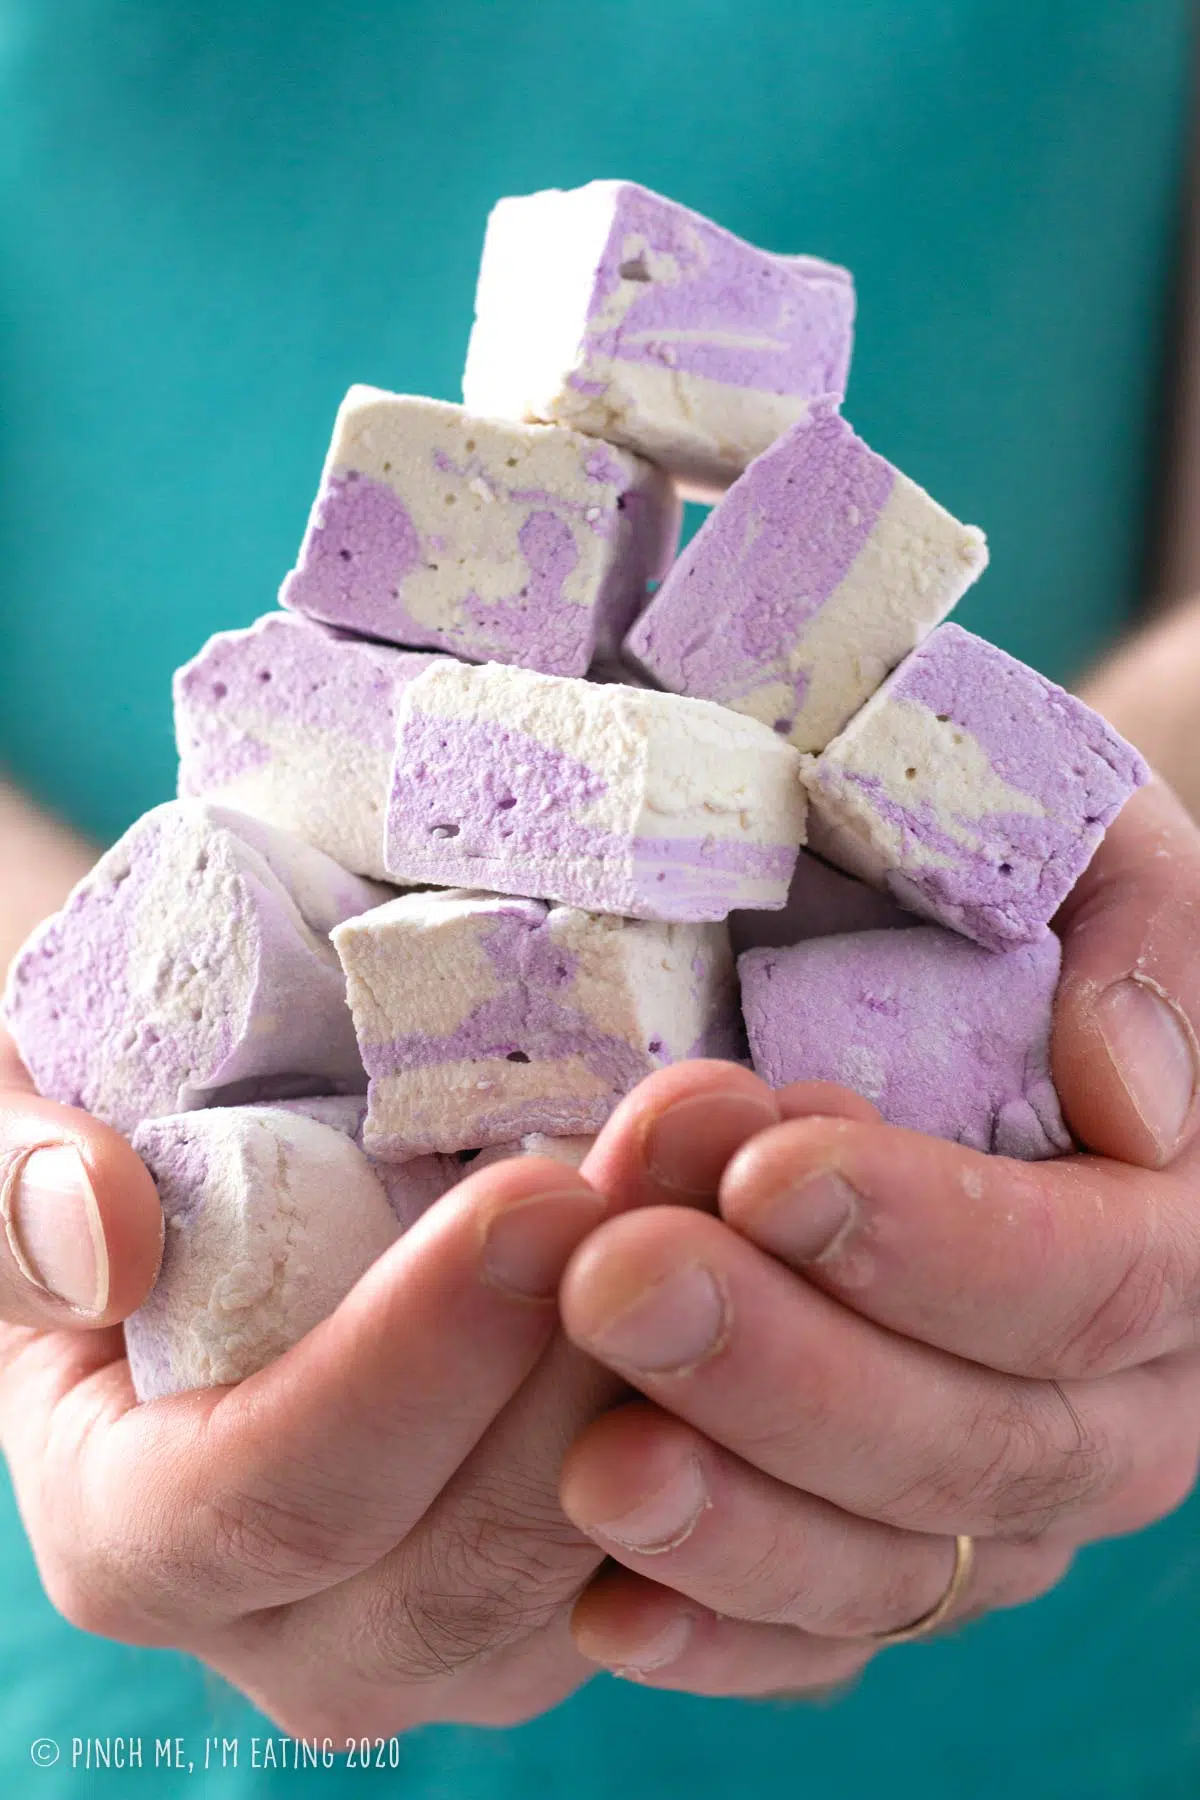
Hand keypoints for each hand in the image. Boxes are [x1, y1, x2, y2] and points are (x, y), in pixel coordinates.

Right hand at [0, 1042, 794, 1734]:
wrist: (213, 1178)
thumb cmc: (104, 1147)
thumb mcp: (3, 1136)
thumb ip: (8, 1191)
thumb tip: (101, 1235)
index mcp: (142, 1531)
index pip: (277, 1501)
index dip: (413, 1363)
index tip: (538, 1198)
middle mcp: (307, 1622)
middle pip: (477, 1555)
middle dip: (601, 1348)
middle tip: (696, 1143)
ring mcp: (467, 1616)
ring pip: (618, 1559)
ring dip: (714, 1357)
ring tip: (769, 1159)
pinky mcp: (589, 1573)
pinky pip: (705, 1534)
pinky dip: (771, 1389)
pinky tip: (810, 1225)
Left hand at [553, 779, 1199, 1696]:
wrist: (959, 972)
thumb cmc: (1018, 895)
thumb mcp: (1095, 849)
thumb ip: (1143, 939)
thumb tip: (1132, 1097)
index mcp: (1178, 1234)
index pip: (1104, 1274)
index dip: (941, 1239)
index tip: (766, 1167)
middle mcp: (1115, 1396)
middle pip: (991, 1441)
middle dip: (795, 1374)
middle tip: (621, 1285)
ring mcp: (1003, 1495)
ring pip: (903, 1561)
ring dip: (742, 1525)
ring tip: (594, 1466)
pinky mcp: (891, 1545)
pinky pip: (827, 1634)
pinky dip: (719, 1635)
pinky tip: (601, 1611)